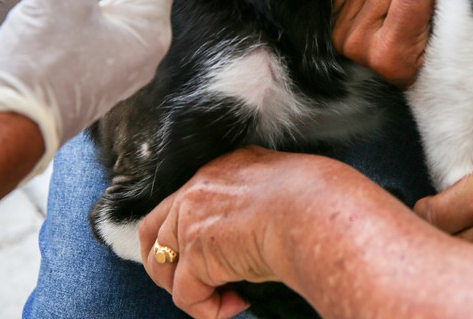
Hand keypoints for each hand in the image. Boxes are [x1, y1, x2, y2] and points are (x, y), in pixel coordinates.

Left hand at [139, 147, 318, 318]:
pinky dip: (207, 309)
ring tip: (221, 298)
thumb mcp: (281, 189)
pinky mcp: (194, 252)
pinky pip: (185, 294)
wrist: (316, 211)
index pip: (186, 201)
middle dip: (170, 263)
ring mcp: (191, 219)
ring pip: (162, 265)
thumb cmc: (317, 202)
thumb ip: (259, 204)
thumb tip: (259, 234)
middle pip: (155, 231)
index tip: (220, 254)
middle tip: (200, 282)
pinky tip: (236, 304)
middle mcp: (199, 188)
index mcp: (222, 168)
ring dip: (189, 288)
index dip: (193, 234)